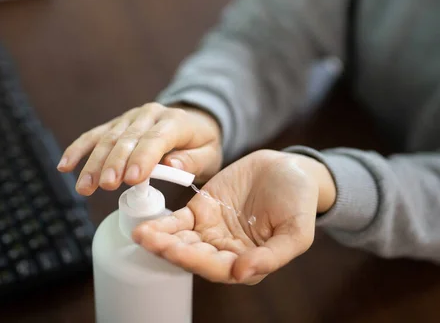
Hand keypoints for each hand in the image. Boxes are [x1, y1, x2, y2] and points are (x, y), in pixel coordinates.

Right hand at [57, 102, 222, 194]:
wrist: (193, 123)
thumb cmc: (202, 145)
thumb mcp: (210, 155)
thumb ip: (193, 161)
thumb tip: (172, 164)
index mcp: (175, 121)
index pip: (156, 138)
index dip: (143, 158)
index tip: (131, 179)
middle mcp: (149, 115)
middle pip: (127, 139)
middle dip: (114, 163)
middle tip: (106, 185)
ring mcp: (130, 118)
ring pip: (108, 139)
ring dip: (94, 163)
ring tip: (84, 187)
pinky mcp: (116, 125)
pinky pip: (94, 136)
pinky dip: (78, 149)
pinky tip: (64, 166)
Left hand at [132, 150, 336, 283]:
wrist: (289, 168)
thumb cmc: (298, 201)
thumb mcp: (297, 230)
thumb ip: (273, 255)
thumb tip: (243, 273)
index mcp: (249, 262)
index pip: (218, 268)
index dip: (197, 261)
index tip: (177, 252)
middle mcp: (225, 252)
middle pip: (193, 256)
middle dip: (172, 250)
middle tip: (151, 241)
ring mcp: (211, 232)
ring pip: (181, 240)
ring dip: (161, 240)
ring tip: (143, 235)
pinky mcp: (201, 211)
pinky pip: (178, 221)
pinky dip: (162, 224)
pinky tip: (146, 226)